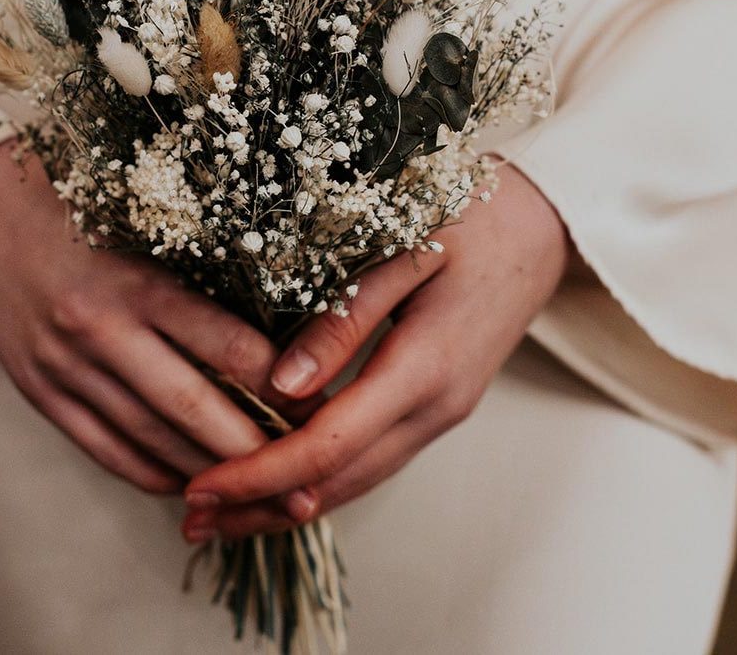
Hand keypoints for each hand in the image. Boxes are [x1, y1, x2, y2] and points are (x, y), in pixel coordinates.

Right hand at [0, 140, 284, 494]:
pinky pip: (107, 451)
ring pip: (151, 439)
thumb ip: (198, 278)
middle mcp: (100, 328)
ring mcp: (65, 367)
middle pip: (193, 407)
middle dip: (255, 447)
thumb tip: (275, 337)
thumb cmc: (84, 212)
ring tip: (260, 487)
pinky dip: (154, 473)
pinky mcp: (41, 394)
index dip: (278, 383)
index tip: (318, 401)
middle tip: (305, 469)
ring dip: (210, 471)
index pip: (226, 345)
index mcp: (137, 280)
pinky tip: (192, 481)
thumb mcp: (146, 227)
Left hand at [181, 163, 567, 538]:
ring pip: (358, 479)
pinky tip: (284, 479)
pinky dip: (323, 478)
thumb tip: (282, 385)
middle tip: (191, 518)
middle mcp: (436, 407)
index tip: (203, 486)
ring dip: (289, 502)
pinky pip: (374, 457)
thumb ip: (344, 317)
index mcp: (425, 368)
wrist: (544, 227)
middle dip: (262, 506)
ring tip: (223, 514)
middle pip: (339, 482)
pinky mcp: (438, 404)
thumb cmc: (474, 218)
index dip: (261, 473)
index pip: (329, 444)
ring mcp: (442, 411)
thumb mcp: (404, 248)